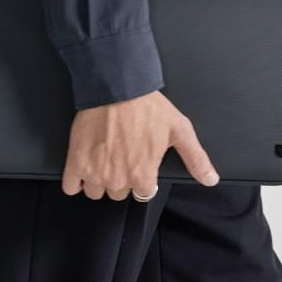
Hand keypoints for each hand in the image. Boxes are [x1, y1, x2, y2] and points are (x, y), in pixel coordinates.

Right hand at [62, 91, 219, 199]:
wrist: (116, 88)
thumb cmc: (148, 107)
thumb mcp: (180, 130)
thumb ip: (196, 159)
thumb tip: (211, 180)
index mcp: (143, 175)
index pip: (143, 193)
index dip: (143, 177)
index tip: (140, 161)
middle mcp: (118, 180)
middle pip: (119, 193)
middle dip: (121, 178)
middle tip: (122, 154)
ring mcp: (95, 173)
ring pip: (96, 192)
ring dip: (99, 180)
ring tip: (104, 157)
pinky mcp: (75, 163)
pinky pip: (71, 187)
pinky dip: (76, 181)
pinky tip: (84, 166)